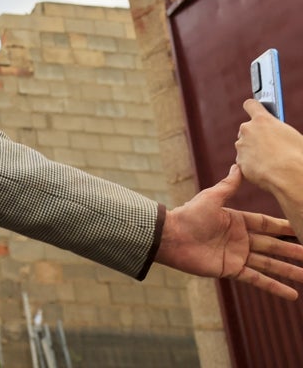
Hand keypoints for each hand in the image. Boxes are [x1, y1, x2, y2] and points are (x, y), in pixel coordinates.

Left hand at [154, 164, 302, 299]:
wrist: (170, 237)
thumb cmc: (188, 215)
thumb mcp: (211, 198)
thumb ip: (228, 186)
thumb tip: (239, 165)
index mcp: (237, 221)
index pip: (267, 224)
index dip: (285, 228)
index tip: (302, 228)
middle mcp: (240, 239)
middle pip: (273, 246)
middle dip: (294, 251)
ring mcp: (237, 256)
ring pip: (270, 265)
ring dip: (290, 271)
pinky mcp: (232, 270)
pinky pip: (258, 280)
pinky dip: (274, 287)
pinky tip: (291, 295)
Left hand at [237, 99, 302, 196]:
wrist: (290, 176)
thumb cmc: (297, 155)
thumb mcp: (292, 135)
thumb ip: (278, 130)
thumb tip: (276, 133)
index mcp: (262, 120)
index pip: (250, 105)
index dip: (253, 108)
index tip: (256, 111)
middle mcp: (248, 130)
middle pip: (247, 128)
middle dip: (255, 135)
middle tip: (269, 145)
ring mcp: (242, 146)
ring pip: (245, 145)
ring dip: (252, 150)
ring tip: (269, 160)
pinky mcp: (240, 161)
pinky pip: (244, 161)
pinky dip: (251, 164)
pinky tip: (265, 170)